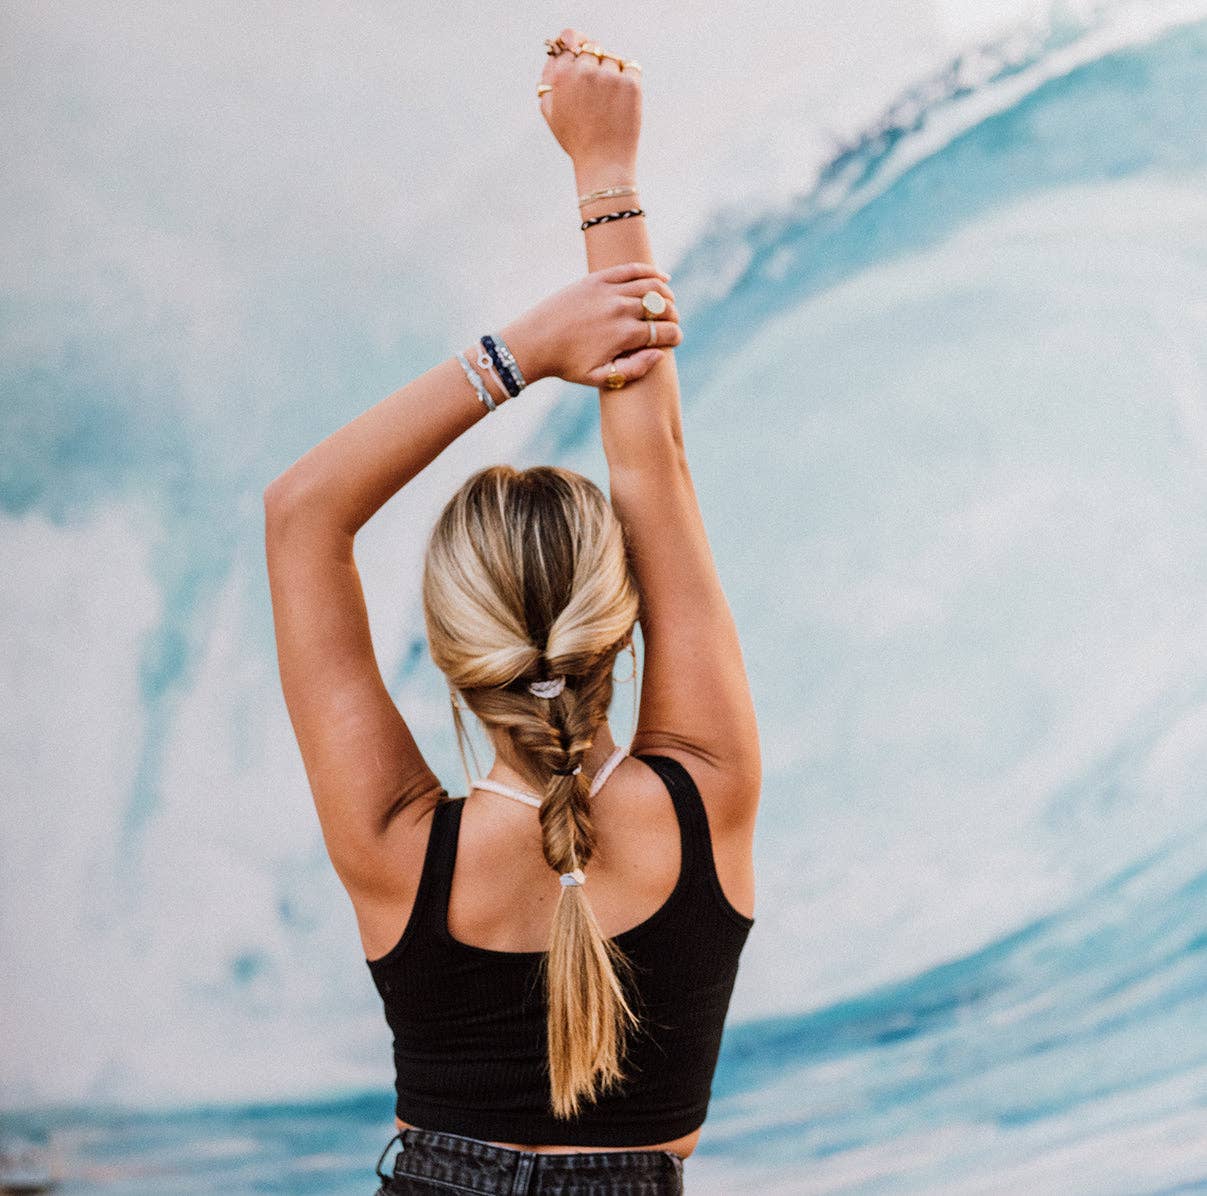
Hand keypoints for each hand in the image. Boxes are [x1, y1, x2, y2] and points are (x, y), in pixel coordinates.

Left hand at [503, 263, 681, 389]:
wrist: (534, 341)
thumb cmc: (567, 364)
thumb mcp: (599, 378)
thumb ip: (633, 370)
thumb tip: (659, 354)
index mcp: (623, 336)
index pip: (664, 332)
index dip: (675, 336)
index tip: (675, 340)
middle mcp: (620, 310)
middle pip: (661, 307)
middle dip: (673, 316)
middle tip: (671, 323)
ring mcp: (609, 291)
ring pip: (651, 286)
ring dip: (667, 294)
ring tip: (669, 302)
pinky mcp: (598, 279)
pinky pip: (632, 269)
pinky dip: (651, 272)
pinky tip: (662, 277)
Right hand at [538, 26, 641, 173]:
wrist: (602, 163)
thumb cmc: (576, 140)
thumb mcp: (551, 112)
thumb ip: (549, 79)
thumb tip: (557, 53)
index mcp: (561, 75)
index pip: (570, 40)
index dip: (577, 50)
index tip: (583, 63)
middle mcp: (583, 71)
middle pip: (592, 48)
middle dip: (595, 63)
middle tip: (597, 93)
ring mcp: (608, 76)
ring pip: (612, 59)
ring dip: (612, 75)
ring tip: (608, 104)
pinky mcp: (630, 84)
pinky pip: (631, 68)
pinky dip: (629, 81)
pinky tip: (621, 103)